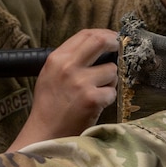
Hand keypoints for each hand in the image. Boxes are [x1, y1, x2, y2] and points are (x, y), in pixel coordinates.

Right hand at [8, 29, 118, 149]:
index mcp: (57, 58)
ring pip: (111, 70)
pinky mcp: (92, 99)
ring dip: (110, 80)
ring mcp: (81, 82)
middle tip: (120, 50)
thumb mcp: (50, 74)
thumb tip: (97, 45)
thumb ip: (69, 59)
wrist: (45, 133)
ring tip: (97, 91)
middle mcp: (68, 67)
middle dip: (115, 44)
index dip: (103, 33)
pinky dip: (108, 98)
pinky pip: (112, 91)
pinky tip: (96, 105)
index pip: (85, 34)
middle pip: (100, 41)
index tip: (111, 38)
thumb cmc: (49, 105)